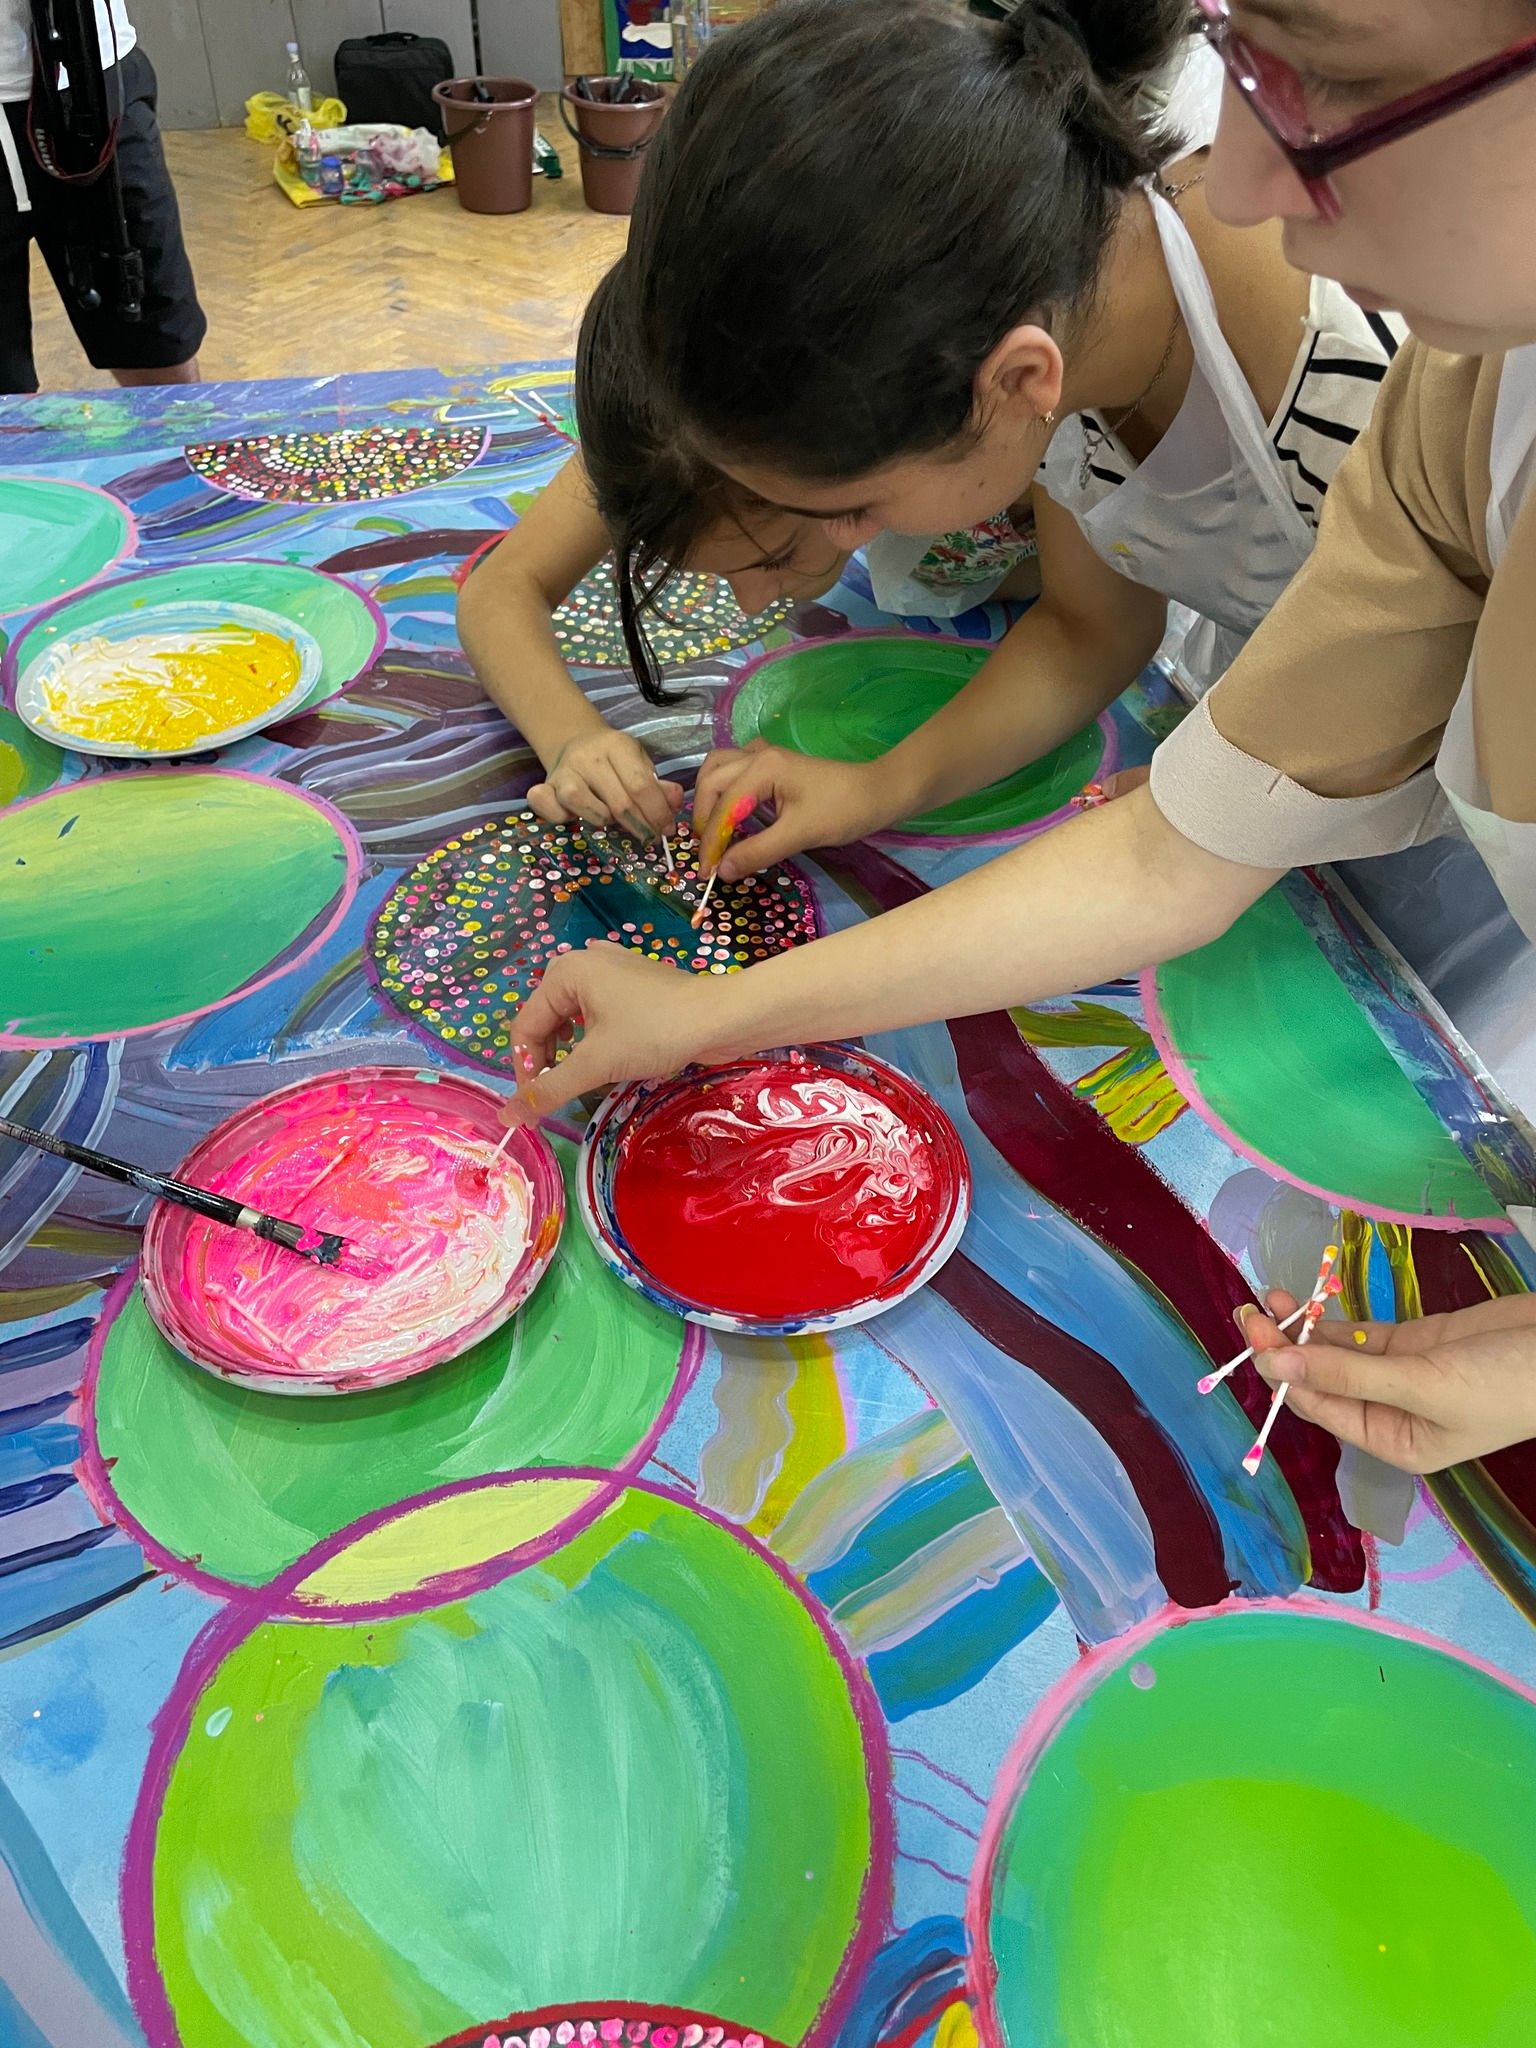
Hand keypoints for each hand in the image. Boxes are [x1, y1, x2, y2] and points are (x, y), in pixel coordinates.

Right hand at [507, 942, 731, 1117]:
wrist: (721, 1018)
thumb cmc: (653, 1032)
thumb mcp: (595, 1063)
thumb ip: (548, 1088)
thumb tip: (509, 1117)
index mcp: (565, 973)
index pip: (524, 1026)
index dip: (525, 1070)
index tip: (533, 1106)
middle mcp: (582, 964)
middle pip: (545, 1019)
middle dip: (546, 1059)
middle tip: (557, 1091)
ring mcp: (610, 971)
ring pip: (571, 1017)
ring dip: (570, 1050)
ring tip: (583, 1075)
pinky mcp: (633, 985)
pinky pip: (597, 1012)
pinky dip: (593, 1036)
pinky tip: (606, 1051)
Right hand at [528, 727, 683, 839]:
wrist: (577, 742)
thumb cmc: (615, 760)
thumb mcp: (641, 764)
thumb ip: (659, 786)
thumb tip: (675, 801)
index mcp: (617, 745)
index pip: (641, 785)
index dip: (657, 813)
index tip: (666, 830)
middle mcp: (588, 756)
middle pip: (617, 801)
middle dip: (640, 826)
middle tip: (649, 836)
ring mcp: (564, 771)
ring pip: (580, 803)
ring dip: (602, 820)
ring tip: (610, 818)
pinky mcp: (546, 785)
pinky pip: (547, 806)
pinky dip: (559, 816)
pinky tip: (574, 817)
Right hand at [693, 739, 903, 879]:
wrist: (878, 793)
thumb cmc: (843, 810)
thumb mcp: (800, 835)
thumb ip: (758, 852)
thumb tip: (722, 872)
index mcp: (763, 768)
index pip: (723, 807)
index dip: (711, 843)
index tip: (707, 873)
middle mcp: (758, 755)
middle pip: (711, 780)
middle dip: (703, 818)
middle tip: (709, 853)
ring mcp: (765, 756)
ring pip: (719, 768)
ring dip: (709, 798)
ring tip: (713, 831)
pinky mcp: (773, 764)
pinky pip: (735, 769)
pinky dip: (725, 788)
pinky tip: (732, 810)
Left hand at [1246, 1287, 1535, 1472]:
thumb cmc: (1503, 1385)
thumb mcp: (1424, 1384)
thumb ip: (1349, 1372)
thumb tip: (1278, 1363)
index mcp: (1392, 1440)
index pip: (1319, 1406)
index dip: (1284, 1373)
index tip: (1255, 1337)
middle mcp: (1389, 1411)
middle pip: (1321, 1378)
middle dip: (1283, 1346)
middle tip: (1247, 1309)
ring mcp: (1400, 1374)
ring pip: (1335, 1352)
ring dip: (1301, 1328)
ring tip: (1264, 1297)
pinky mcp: (1414, 1342)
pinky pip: (1360, 1333)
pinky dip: (1331, 1317)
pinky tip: (1302, 1299)